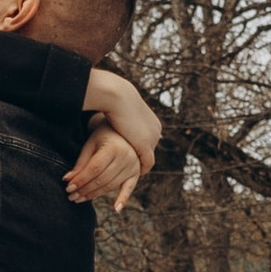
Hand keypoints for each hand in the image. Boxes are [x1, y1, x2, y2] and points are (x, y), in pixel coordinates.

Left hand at [65, 124, 146, 210]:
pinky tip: (116, 209)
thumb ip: (81, 163)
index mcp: (113, 148)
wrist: (123, 130)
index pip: (94, 169)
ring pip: (111, 185)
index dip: (81, 179)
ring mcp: (133, 166)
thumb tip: (68, 181)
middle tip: (71, 197)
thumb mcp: (90, 145)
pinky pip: (129, 188)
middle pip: (102, 179)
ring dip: (94, 195)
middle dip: (85, 189)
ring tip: (79, 199)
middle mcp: (126, 157)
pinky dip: (123, 199)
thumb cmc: (102, 137)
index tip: (68, 188)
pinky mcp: (136, 173)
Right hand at [70, 64, 160, 209]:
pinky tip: (132, 174)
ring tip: (129, 172)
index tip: (132, 155)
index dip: (140, 150)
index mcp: (153, 123)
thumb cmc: (114, 99)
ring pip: (148, 158)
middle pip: (150, 150)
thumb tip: (120, 118)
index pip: (150, 141)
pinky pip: (146, 163)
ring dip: (139, 166)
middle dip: (141, 159)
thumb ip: (124, 117)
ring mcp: (152, 139)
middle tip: (131, 168)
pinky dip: (141, 169)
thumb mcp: (122, 110)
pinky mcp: (146, 146)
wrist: (117, 97)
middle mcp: (156, 131)